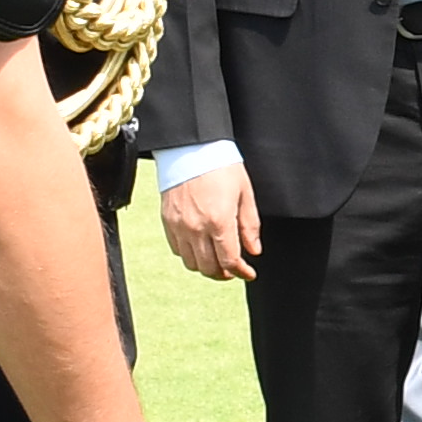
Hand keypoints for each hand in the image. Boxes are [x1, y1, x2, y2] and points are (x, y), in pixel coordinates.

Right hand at [161, 161, 261, 281]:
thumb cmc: (221, 166)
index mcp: (219, 221)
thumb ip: (249, 225)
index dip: (242, 272)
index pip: (230, 261)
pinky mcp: (167, 221)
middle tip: (234, 269)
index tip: (249, 273)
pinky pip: (177, 250)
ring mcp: (179, 226)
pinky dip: (190, 254)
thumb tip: (253, 250)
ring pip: (192, 263)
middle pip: (209, 268)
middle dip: (225, 274)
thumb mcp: (245, 193)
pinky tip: (201, 247)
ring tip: (217, 260)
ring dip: (206, 266)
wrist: (191, 147)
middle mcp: (197, 228)